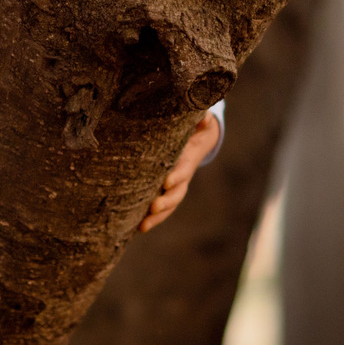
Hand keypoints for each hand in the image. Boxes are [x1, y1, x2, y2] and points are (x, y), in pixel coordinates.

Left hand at [139, 112, 221, 232]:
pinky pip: (161, 208)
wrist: (198, 139)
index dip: (176, 177)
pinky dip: (152, 218)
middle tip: (153, 207)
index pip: (183, 171)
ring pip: (168, 205)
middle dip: (165, 202)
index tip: (166, 182)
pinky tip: (138, 227)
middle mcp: (182, 177)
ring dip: (157, 216)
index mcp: (187, 160)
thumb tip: (206, 117)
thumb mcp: (200, 122)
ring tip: (143, 225)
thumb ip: (202, 119)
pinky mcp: (165, 190)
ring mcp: (174, 186)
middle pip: (176, 193)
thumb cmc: (195, 128)